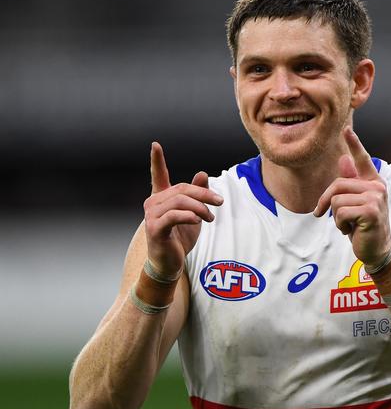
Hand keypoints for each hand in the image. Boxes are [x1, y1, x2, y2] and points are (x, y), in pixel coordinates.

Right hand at [143, 142, 222, 277]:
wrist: (170, 263)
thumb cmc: (180, 238)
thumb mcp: (194, 214)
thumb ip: (197, 194)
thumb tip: (202, 174)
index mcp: (161, 198)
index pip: (158, 175)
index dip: (157, 160)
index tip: (155, 145)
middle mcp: (153, 203)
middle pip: (181, 189)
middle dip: (204, 194)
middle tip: (220, 202)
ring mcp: (151, 216)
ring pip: (179, 201)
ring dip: (200, 208)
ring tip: (211, 218)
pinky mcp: (154, 228)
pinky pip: (173, 216)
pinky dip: (189, 216)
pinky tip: (198, 221)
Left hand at [314, 127, 390, 265]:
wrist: (376, 249)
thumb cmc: (363, 227)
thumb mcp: (354, 204)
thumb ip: (350, 183)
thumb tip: (343, 158)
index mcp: (373, 182)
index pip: (362, 160)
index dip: (354, 144)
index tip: (346, 129)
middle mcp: (377, 187)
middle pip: (338, 184)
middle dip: (326, 202)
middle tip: (322, 214)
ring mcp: (376, 198)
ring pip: (337, 200)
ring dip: (336, 218)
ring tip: (348, 225)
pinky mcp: (371, 211)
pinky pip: (340, 212)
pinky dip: (340, 225)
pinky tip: (351, 231)